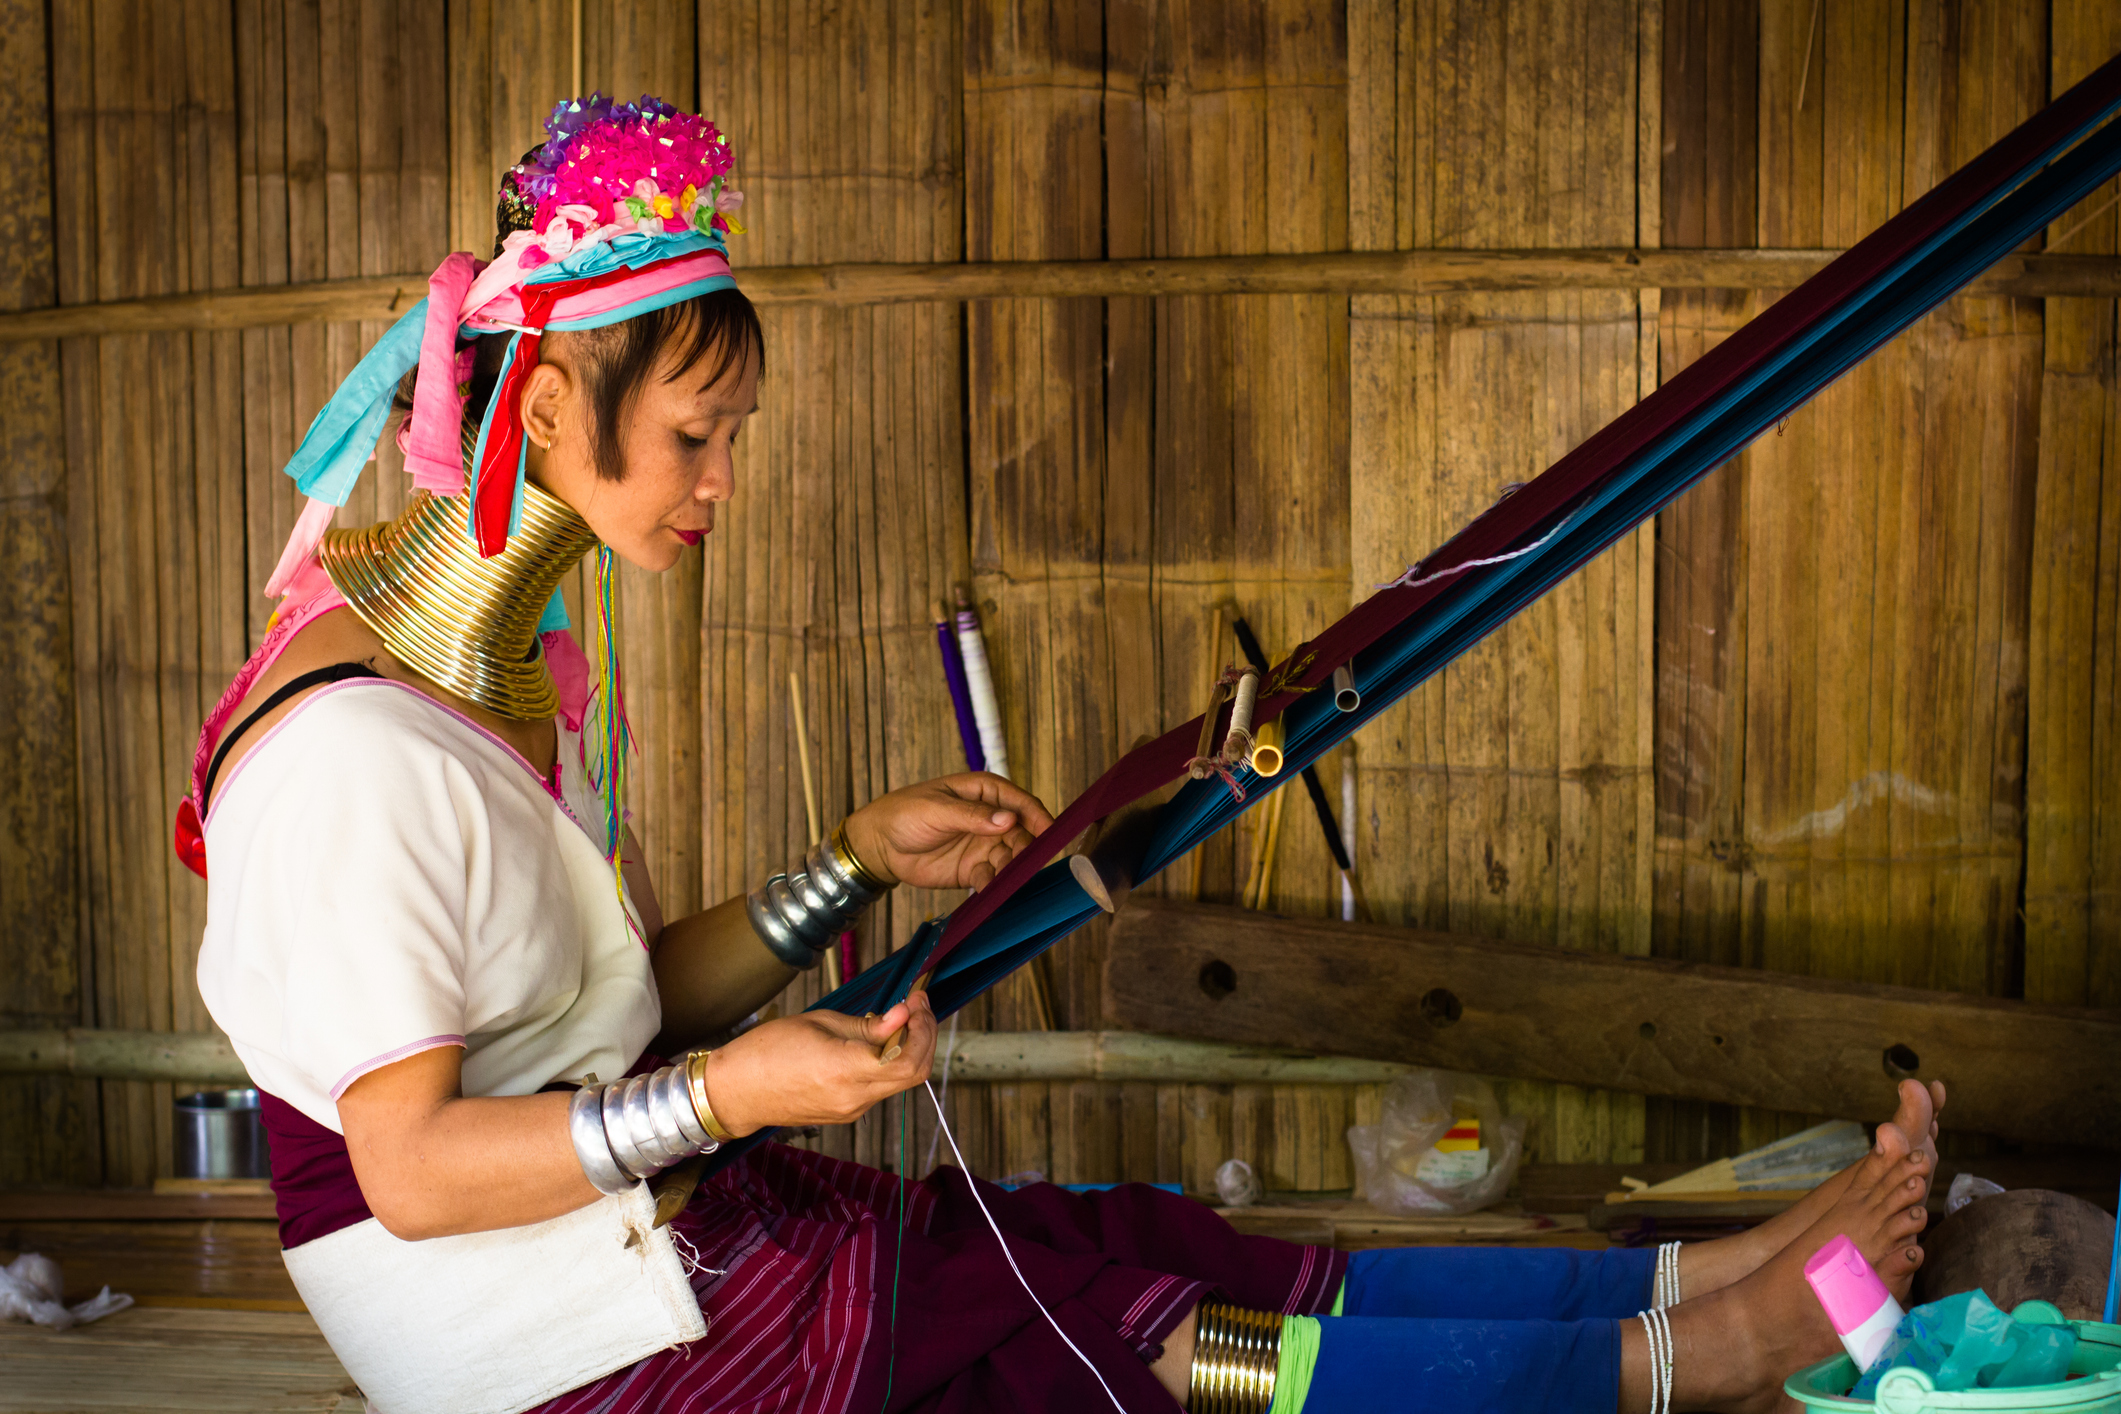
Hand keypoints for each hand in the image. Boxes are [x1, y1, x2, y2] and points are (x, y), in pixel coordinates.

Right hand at [700, 993, 937, 1134]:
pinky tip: (877, 1041)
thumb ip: (867, 1025)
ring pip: (899, 1081)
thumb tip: (902, 1015)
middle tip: (918, 1006)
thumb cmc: (768, 1048)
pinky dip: (889, 1062)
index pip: (908, 1060)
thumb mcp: (820, 1023)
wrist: (737, 1091)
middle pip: (914, 1074)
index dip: (922, 1028)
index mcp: (845, 1070)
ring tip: (898, 1018)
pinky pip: (880, 1087)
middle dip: (925, 1036)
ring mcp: (851, 1110)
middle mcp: (854, 1098)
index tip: (916, 1001)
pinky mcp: (846, 1113)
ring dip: (909, 1048)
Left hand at [842, 773, 1054, 890]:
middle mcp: (991, 819)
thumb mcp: (936, 810)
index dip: (1038, 817)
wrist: (879, 845)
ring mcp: (984, 845)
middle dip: (1027, 849)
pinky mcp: (974, 870)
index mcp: (985, 792)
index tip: (1050, 834)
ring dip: (1011, 870)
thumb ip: (972, 816)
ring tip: (1001, 878)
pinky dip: (994, 886)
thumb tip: (1008, 820)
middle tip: (1024, 863)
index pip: (1021, 803)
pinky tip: (987, 891)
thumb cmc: (904, 814)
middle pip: (1022, 834)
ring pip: (1011, 859)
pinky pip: (993, 879)